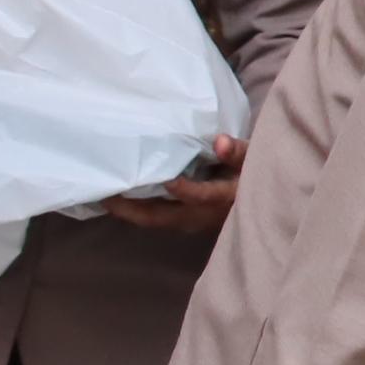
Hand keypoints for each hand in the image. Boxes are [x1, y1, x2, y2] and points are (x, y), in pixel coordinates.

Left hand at [112, 135, 246, 234]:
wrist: (261, 209)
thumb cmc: (257, 178)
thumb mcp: (255, 162)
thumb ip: (238, 153)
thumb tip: (219, 141)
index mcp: (222, 199)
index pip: (201, 196)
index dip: (184, 190)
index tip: (166, 179)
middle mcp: (202, 216)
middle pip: (161, 217)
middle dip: (130, 209)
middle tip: (103, 194)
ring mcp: (191, 223)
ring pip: (155, 220)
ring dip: (131, 212)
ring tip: (105, 196)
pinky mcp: (186, 222)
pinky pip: (157, 218)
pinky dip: (139, 210)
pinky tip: (123, 198)